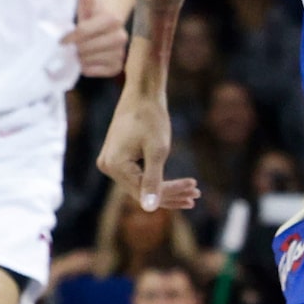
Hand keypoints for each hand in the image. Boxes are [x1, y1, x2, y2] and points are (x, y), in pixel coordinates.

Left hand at [63, 0, 127, 78]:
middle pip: (86, 47)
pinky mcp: (119, 66)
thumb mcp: (86, 2)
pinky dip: (88, 68)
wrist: (105, 31)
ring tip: (79, 52)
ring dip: (80, 58)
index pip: (85, 31)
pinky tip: (87, 60)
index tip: (60, 40)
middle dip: (75, 47)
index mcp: (112, 19)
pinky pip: (96, 71)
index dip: (70, 36)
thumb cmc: (91, 15)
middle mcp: (121, 36)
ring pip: (90, 60)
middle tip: (70, 46)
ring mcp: (122, 52)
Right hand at [97, 75, 200, 214]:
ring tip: (192, 193)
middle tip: (196, 195)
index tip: (195, 190)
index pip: (145, 191)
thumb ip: (153, 180)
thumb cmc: (151, 117)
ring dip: (166, 189)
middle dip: (170, 194)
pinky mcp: (117, 158)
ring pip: (140, 185)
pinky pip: (138, 175)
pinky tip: (177, 184)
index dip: (171, 193)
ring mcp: (110, 163)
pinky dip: (157, 179)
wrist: (142, 93)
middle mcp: (107, 167)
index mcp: (114, 166)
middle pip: (142, 191)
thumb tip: (149, 209)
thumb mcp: (157, 150)